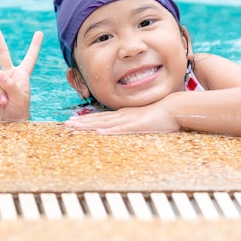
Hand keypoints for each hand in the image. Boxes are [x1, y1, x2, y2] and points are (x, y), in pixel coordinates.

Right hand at [0, 21, 42, 120]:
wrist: (8, 126)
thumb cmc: (19, 113)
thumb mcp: (20, 98)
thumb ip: (9, 84)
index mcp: (23, 75)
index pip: (30, 57)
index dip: (35, 46)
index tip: (39, 33)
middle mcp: (10, 75)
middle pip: (2, 53)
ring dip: (0, 89)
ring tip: (6, 102)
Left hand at [64, 97, 180, 133]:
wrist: (174, 107)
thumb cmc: (160, 113)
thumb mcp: (142, 118)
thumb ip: (132, 121)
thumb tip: (122, 126)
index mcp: (123, 114)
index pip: (101, 118)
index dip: (86, 120)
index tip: (73, 121)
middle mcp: (123, 116)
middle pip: (98, 120)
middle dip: (82, 122)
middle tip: (66, 124)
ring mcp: (129, 120)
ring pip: (105, 123)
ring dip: (89, 125)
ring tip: (75, 126)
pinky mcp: (137, 125)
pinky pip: (121, 129)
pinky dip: (109, 131)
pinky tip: (99, 132)